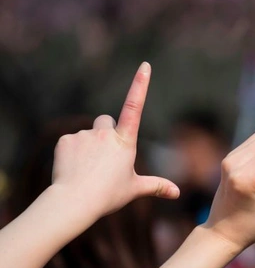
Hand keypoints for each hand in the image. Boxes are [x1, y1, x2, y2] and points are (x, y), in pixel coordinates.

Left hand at [51, 62, 179, 219]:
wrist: (74, 201)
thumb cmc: (108, 195)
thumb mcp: (135, 189)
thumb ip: (156, 186)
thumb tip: (177, 193)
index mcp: (125, 141)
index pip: (135, 106)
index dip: (140, 85)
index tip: (145, 66)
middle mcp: (105, 133)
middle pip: (106, 121)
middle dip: (106, 132)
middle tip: (103, 157)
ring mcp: (84, 135)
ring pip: (88, 134)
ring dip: (88, 146)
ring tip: (87, 170)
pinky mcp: (65, 140)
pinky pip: (70, 141)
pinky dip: (72, 152)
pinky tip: (72, 169)